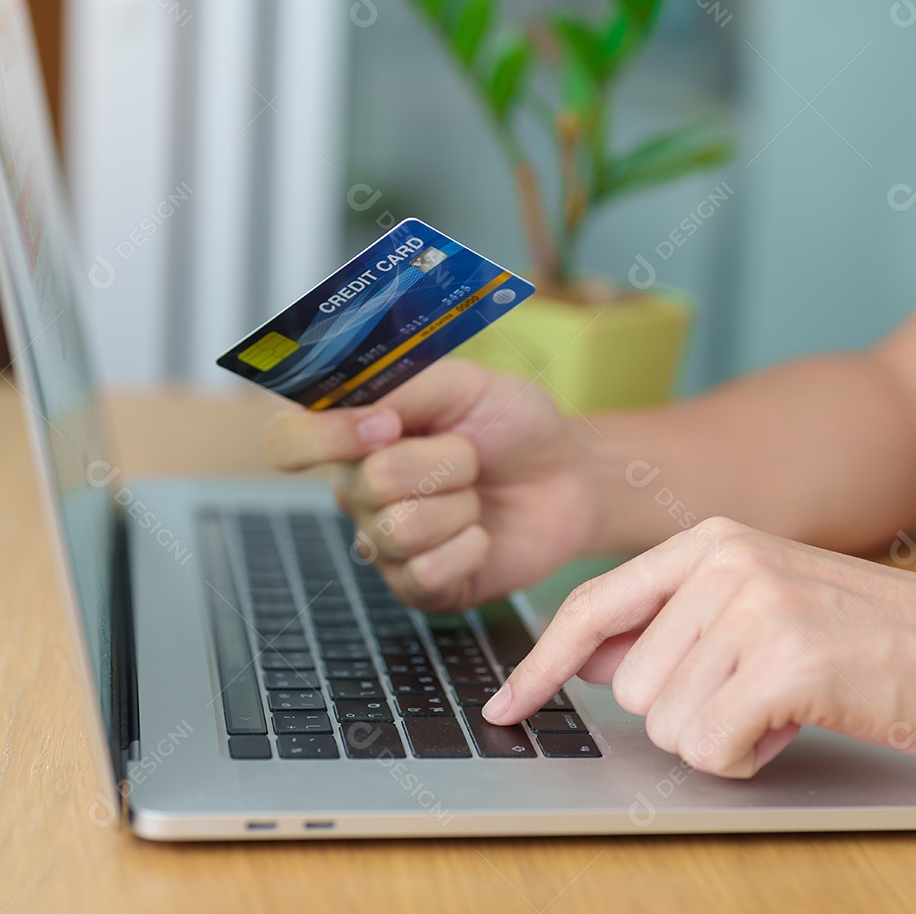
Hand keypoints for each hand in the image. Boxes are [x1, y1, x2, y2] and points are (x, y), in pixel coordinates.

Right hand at [264, 359, 600, 609]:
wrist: (570, 474)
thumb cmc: (514, 423)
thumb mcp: (464, 383)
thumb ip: (406, 387)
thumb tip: (365, 416)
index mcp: (354, 434)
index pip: (289, 442)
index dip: (328, 437)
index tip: (387, 425)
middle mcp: (358, 492)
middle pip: (368, 484)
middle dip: (442, 463)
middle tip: (470, 456)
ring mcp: (385, 543)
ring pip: (399, 530)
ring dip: (459, 505)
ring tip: (476, 494)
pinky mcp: (419, 587)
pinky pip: (426, 573)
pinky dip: (470, 547)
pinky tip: (481, 534)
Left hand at [483, 516, 915, 776]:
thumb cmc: (858, 635)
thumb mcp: (751, 606)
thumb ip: (664, 626)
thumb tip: (578, 657)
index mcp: (706, 543)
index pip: (592, 605)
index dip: (540, 662)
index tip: (507, 705)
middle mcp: (721, 562)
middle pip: (628, 684)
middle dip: (685, 709)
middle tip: (754, 689)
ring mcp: (754, 604)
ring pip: (664, 721)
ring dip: (720, 733)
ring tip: (780, 699)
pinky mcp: (786, 658)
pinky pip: (711, 747)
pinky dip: (747, 755)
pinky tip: (794, 720)